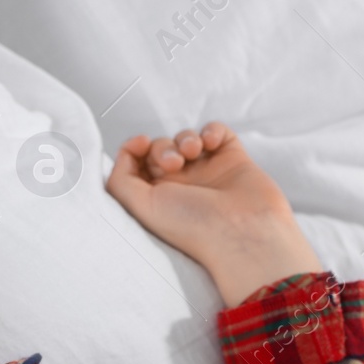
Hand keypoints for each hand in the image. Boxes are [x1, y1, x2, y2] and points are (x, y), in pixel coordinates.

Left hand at [105, 122, 322, 306]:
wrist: (244, 233)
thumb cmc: (192, 226)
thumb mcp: (141, 207)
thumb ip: (120, 180)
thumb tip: (125, 153)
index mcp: (157, 199)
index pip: (137, 165)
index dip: (134, 148)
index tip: (140, 144)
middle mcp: (181, 186)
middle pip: (160, 148)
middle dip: (162, 147)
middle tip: (174, 164)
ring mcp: (208, 172)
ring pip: (186, 139)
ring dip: (185, 138)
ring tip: (193, 152)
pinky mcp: (233, 161)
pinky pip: (218, 133)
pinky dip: (212, 130)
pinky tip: (211, 143)